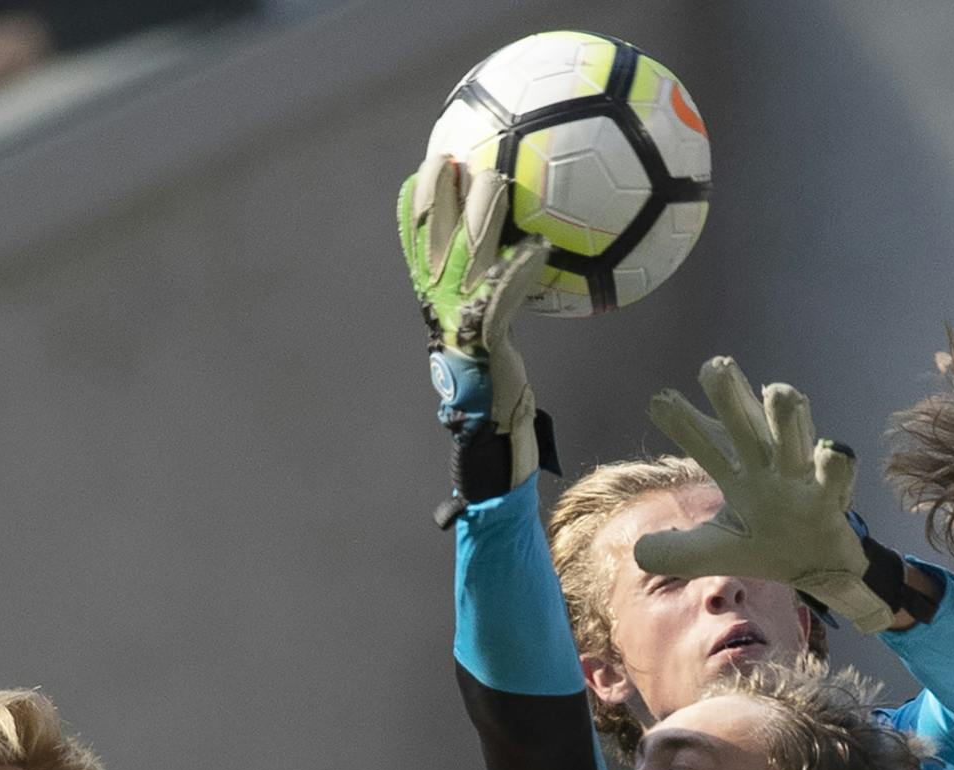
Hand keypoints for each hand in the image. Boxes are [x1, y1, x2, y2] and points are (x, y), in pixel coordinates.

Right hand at [397, 160, 550, 521]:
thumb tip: (520, 252)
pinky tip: (539, 248)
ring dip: (482, 215)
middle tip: (460, 157)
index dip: (418, 199)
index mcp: (434, 296)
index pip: (414, 238)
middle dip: (441, 192)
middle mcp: (440, 302)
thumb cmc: (497, 379)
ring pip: (465, 253)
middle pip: (432, 233)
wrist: (492, 428)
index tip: (432, 162)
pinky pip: (504, 293)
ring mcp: (459, 318)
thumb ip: (493, 290)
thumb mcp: (487, 327)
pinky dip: (520, 269)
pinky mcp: (486, 336)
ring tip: (500, 184)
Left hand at [638, 356, 895, 633]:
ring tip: (778, 390)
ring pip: (793, 440)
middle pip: (746, 427)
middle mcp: (768, 467)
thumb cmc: (767, 545)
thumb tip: (638, 552)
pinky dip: (835, 464)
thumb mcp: (714, 551)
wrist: (820, 568)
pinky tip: (831, 451)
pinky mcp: (830, 501)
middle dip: (731, 397)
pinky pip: (835, 477)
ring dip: (787, 418)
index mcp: (739, 473)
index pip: (706, 443)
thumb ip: (676, 552)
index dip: (684, 423)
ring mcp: (800, 480)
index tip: (659, 402)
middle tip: (715, 366)